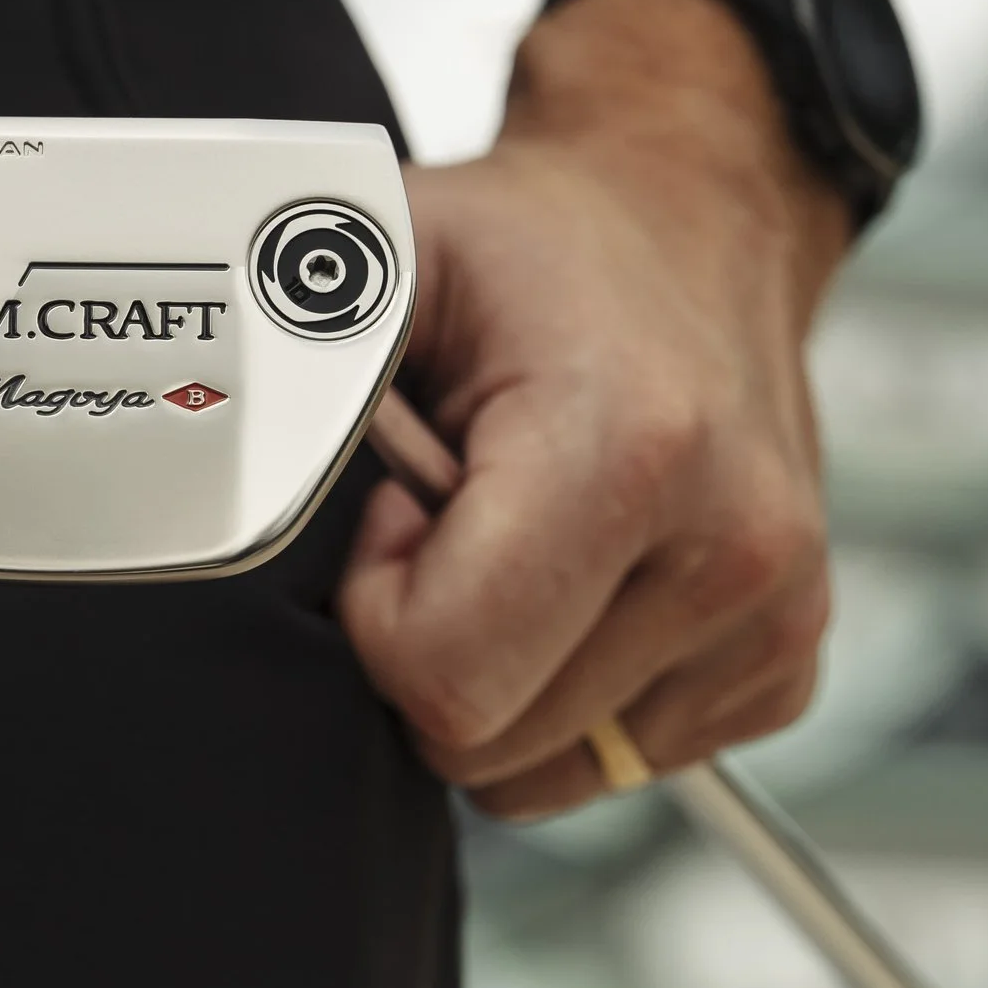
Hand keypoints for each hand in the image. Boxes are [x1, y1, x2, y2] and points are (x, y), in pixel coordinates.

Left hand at [337, 0, 846, 817]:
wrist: (693, 217)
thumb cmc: (530, 250)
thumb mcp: (379, 259)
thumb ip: (288, 370)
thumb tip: (200, 471)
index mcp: (633, 449)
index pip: (447, 680)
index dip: (384, 611)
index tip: (404, 514)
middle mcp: (732, 545)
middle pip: (489, 743)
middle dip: (438, 648)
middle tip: (460, 523)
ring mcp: (773, 615)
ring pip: (548, 770)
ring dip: (507, 674)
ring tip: (528, 540)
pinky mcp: (787, 663)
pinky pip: (620, 759)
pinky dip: (577, 691)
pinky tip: (590, 576)